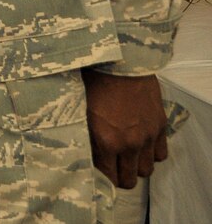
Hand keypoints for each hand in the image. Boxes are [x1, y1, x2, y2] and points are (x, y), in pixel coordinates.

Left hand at [84, 69, 169, 189]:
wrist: (119, 60)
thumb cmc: (93, 79)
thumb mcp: (79, 109)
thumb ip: (84, 133)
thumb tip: (80, 150)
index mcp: (105, 140)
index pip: (107, 176)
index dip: (103, 177)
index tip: (98, 170)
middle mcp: (128, 143)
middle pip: (129, 179)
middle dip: (120, 177)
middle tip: (114, 168)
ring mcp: (147, 136)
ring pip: (146, 170)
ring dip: (136, 166)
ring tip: (128, 157)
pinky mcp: (160, 126)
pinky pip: (161, 154)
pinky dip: (152, 154)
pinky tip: (142, 145)